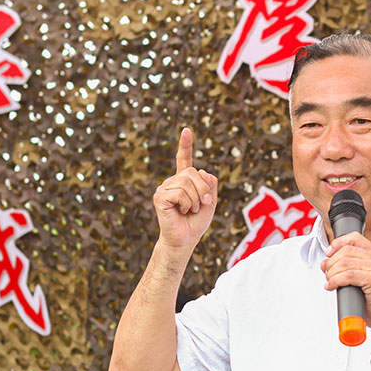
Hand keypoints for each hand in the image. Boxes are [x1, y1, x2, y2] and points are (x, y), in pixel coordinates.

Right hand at [152, 128, 218, 249]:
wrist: (186, 239)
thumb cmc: (196, 222)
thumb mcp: (211, 201)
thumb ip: (210, 184)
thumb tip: (200, 170)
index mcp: (184, 181)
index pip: (184, 159)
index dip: (185, 145)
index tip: (187, 130)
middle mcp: (172, 181)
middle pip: (193, 172)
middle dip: (203, 190)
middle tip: (202, 205)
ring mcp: (164, 188)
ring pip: (187, 183)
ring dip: (195, 200)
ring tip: (189, 210)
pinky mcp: (160, 197)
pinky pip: (179, 193)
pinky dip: (186, 204)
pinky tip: (181, 212)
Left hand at [320, 232, 370, 332]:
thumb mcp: (360, 276)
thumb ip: (347, 265)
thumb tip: (325, 261)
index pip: (353, 238)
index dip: (337, 244)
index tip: (328, 255)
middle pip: (346, 251)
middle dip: (331, 263)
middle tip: (327, 274)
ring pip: (344, 263)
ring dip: (331, 273)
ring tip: (330, 282)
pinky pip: (347, 275)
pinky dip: (334, 281)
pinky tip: (332, 286)